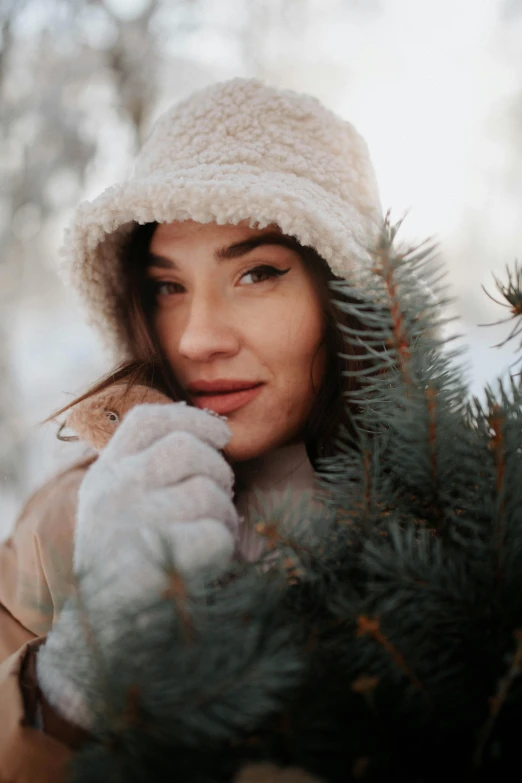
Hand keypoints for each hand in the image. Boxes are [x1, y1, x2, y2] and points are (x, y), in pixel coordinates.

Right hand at [37, 401, 237, 729]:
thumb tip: (212, 433)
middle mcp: (112, 490)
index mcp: (104, 475)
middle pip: (188, 448)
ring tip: (206, 539)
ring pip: (209, 492)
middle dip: (218, 473)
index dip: (192, 418)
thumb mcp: (118, 509)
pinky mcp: (155, 562)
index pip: (148, 419)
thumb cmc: (125, 570)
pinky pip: (218, 535)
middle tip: (218, 502)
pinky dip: (223, 552)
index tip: (219, 434)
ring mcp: (131, 523)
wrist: (99, 643)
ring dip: (223, 517)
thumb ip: (148, 471)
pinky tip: (205, 567)